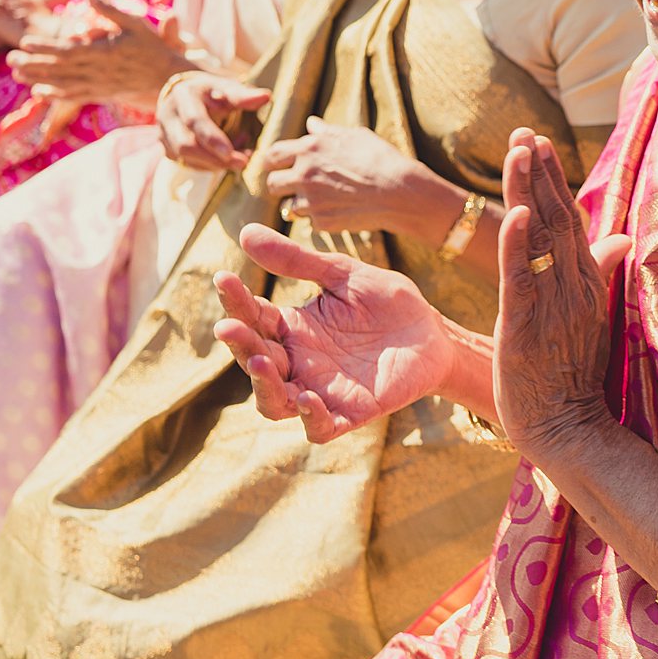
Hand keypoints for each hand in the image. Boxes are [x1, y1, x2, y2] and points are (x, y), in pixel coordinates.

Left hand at [4, 0, 187, 107]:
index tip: (24, 43)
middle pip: (58, 68)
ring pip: (62, 84)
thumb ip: (110, 10)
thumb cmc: (152, 49)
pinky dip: (56, 96)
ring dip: (38, 80)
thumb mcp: (135, 24)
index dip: (44, 48)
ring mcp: (98, 85)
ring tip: (17, 75)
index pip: (67, 50)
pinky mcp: (101, 94)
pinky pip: (74, 97)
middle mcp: (97, 71)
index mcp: (102, 52)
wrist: (169, 79)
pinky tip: (40, 94)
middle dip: (32, 65)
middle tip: (10, 60)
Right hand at [159, 72, 269, 170]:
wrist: (187, 95)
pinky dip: (210, 165)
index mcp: (183, 96)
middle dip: (215, 158)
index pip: (194, 121)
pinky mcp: (167, 149)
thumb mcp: (227, 88)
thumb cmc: (212, 92)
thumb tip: (266, 97)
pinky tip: (227, 159)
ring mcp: (164, 134)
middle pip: (186, 145)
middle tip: (243, 163)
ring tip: (241, 157)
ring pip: (186, 159)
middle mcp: (167, 115)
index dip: (213, 139)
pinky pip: (188, 164)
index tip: (232, 153)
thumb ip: (244, 96)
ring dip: (215, 163)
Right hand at [215, 224, 452, 442]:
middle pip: (255, 360)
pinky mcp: (350, 412)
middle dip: (240, 345)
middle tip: (228, 326)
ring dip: (262, 385)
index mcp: (294, 328)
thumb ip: (299, 260)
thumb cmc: (388, 304)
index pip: (253, 317)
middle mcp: (299, 362)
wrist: (434, 334)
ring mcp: (321, 390)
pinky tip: (309, 398)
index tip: (224, 278)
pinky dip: (310, 418)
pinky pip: (319, 428)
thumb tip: (245, 231)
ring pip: (275, 402)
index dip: (236, 301)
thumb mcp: (344, 275)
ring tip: (260, 360)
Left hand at [254, 117, 418, 230]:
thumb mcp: (355, 136)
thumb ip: (327, 132)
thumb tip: (311, 124)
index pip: (272, 155)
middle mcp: (303, 174)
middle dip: (282, 185)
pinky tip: (341, 210)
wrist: (399, 191)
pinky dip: (321, 218)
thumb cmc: (381, 158)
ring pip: (289, 207)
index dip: (272, 162)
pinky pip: (311, 222)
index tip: (277, 166)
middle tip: (295, 186)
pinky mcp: (321, 221)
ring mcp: (311, 200)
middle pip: (273, 183)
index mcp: (309, 148)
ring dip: (301, 204)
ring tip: (323, 200)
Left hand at [492, 128, 631, 458]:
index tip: (540, 144)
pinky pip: (523, 279)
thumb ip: (603, 272)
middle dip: (541, 173)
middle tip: (525, 133)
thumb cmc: (574, 377)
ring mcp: (552, 305)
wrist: (569, 430)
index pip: (571, 222)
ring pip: (541, 238)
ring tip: (520, 150)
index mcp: (586, 283)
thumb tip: (620, 237)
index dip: (555, 181)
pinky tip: (518, 212)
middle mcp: (573, 287)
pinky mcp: (526, 326)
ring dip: (530, 191)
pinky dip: (519, 245)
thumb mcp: (591, 317)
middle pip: (557, 219)